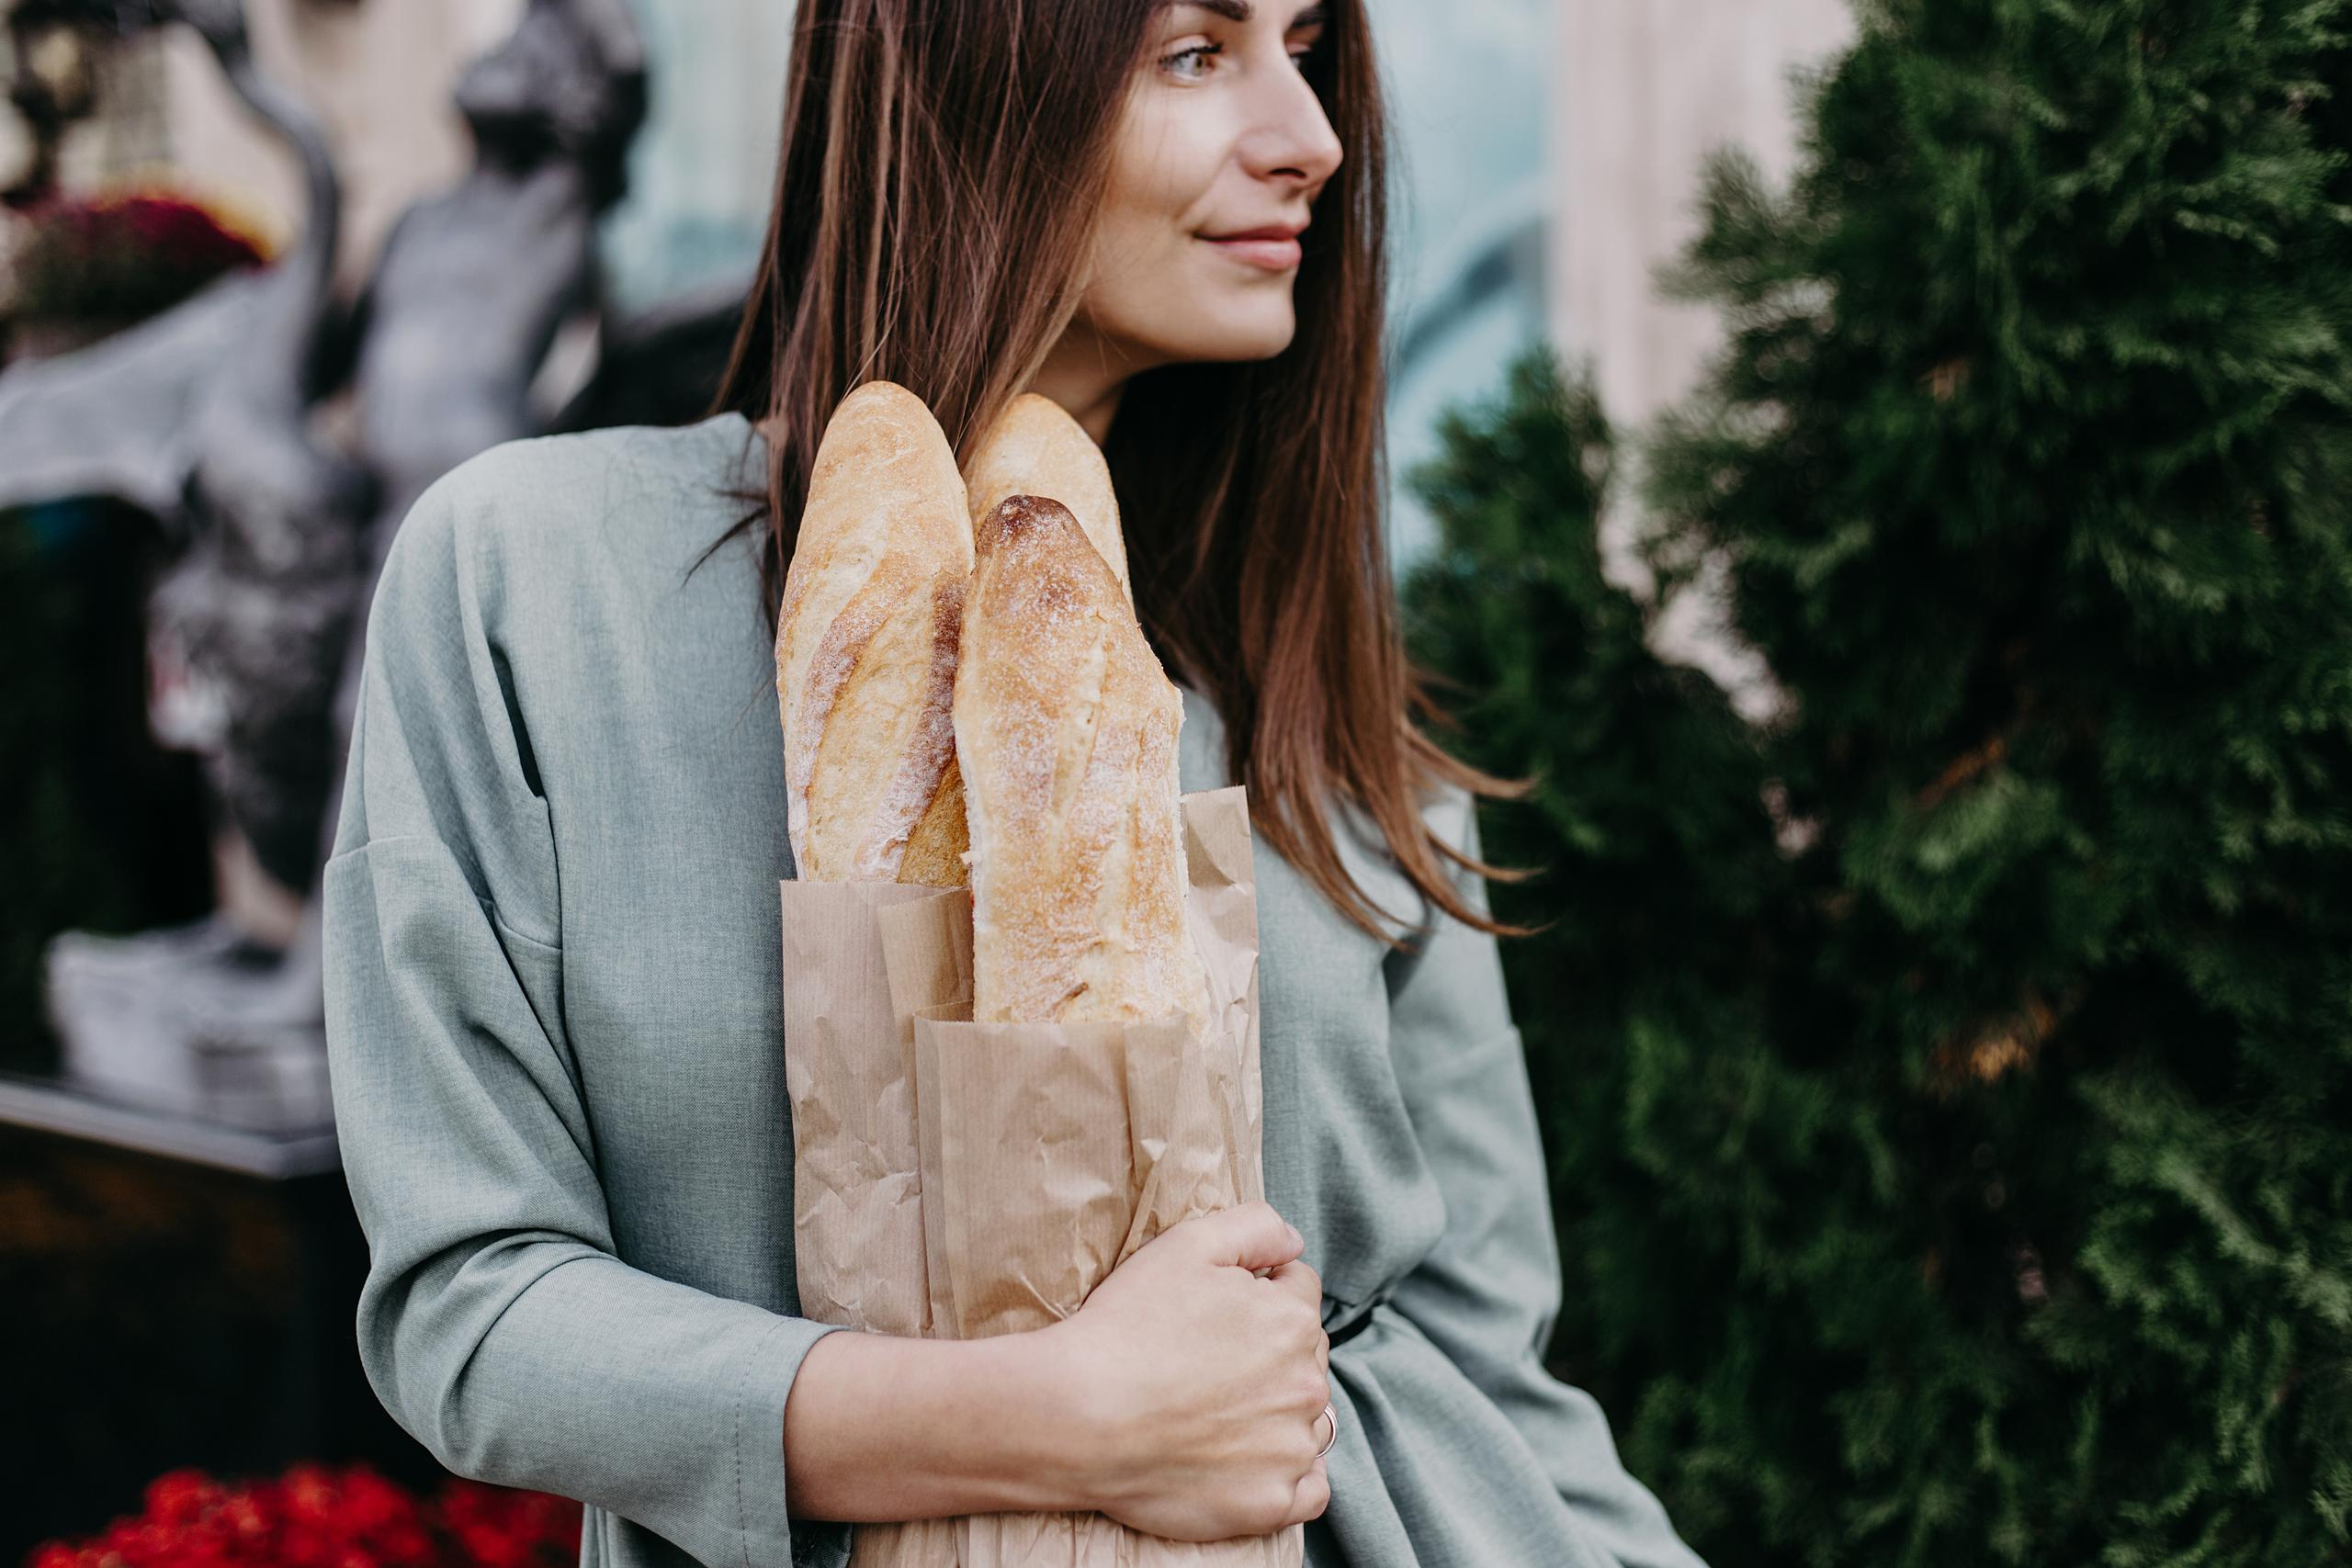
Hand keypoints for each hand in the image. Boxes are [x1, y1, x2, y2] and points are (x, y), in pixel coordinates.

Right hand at [1040, 1199, 1331, 1540]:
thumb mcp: (1187, 1246)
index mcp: (1291, 1320)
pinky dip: (1289, 1477)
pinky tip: (1248, 1463)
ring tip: (1219, 1417)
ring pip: (1310, 1421)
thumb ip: (1256, 1227)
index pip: (1299, 1292)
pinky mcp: (1272, 1503)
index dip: (1258, 1295)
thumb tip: (1295, 1244)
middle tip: (1208, 1367)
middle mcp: (1306, 1385)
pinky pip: (1311, 1490)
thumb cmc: (1126, 1328)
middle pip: (1306, 1356)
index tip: (1217, 1316)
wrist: (1078, 1417)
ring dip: (1281, 1414)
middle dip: (1272, 1354)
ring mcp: (1291, 1449)